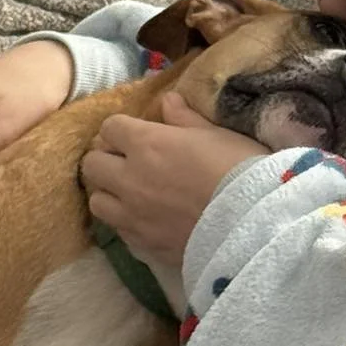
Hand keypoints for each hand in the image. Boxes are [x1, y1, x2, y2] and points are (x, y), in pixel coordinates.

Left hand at [79, 92, 266, 271]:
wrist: (254, 226)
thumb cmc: (241, 170)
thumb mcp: (217, 135)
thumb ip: (185, 119)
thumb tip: (167, 101)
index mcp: (147, 143)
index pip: (110, 128)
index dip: (122, 129)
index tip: (136, 134)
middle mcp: (130, 178)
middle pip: (92, 164)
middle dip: (106, 159)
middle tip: (127, 162)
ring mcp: (132, 215)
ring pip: (97, 201)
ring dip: (109, 193)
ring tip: (131, 194)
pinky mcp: (142, 245)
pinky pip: (118, 230)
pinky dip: (126, 222)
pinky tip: (147, 219)